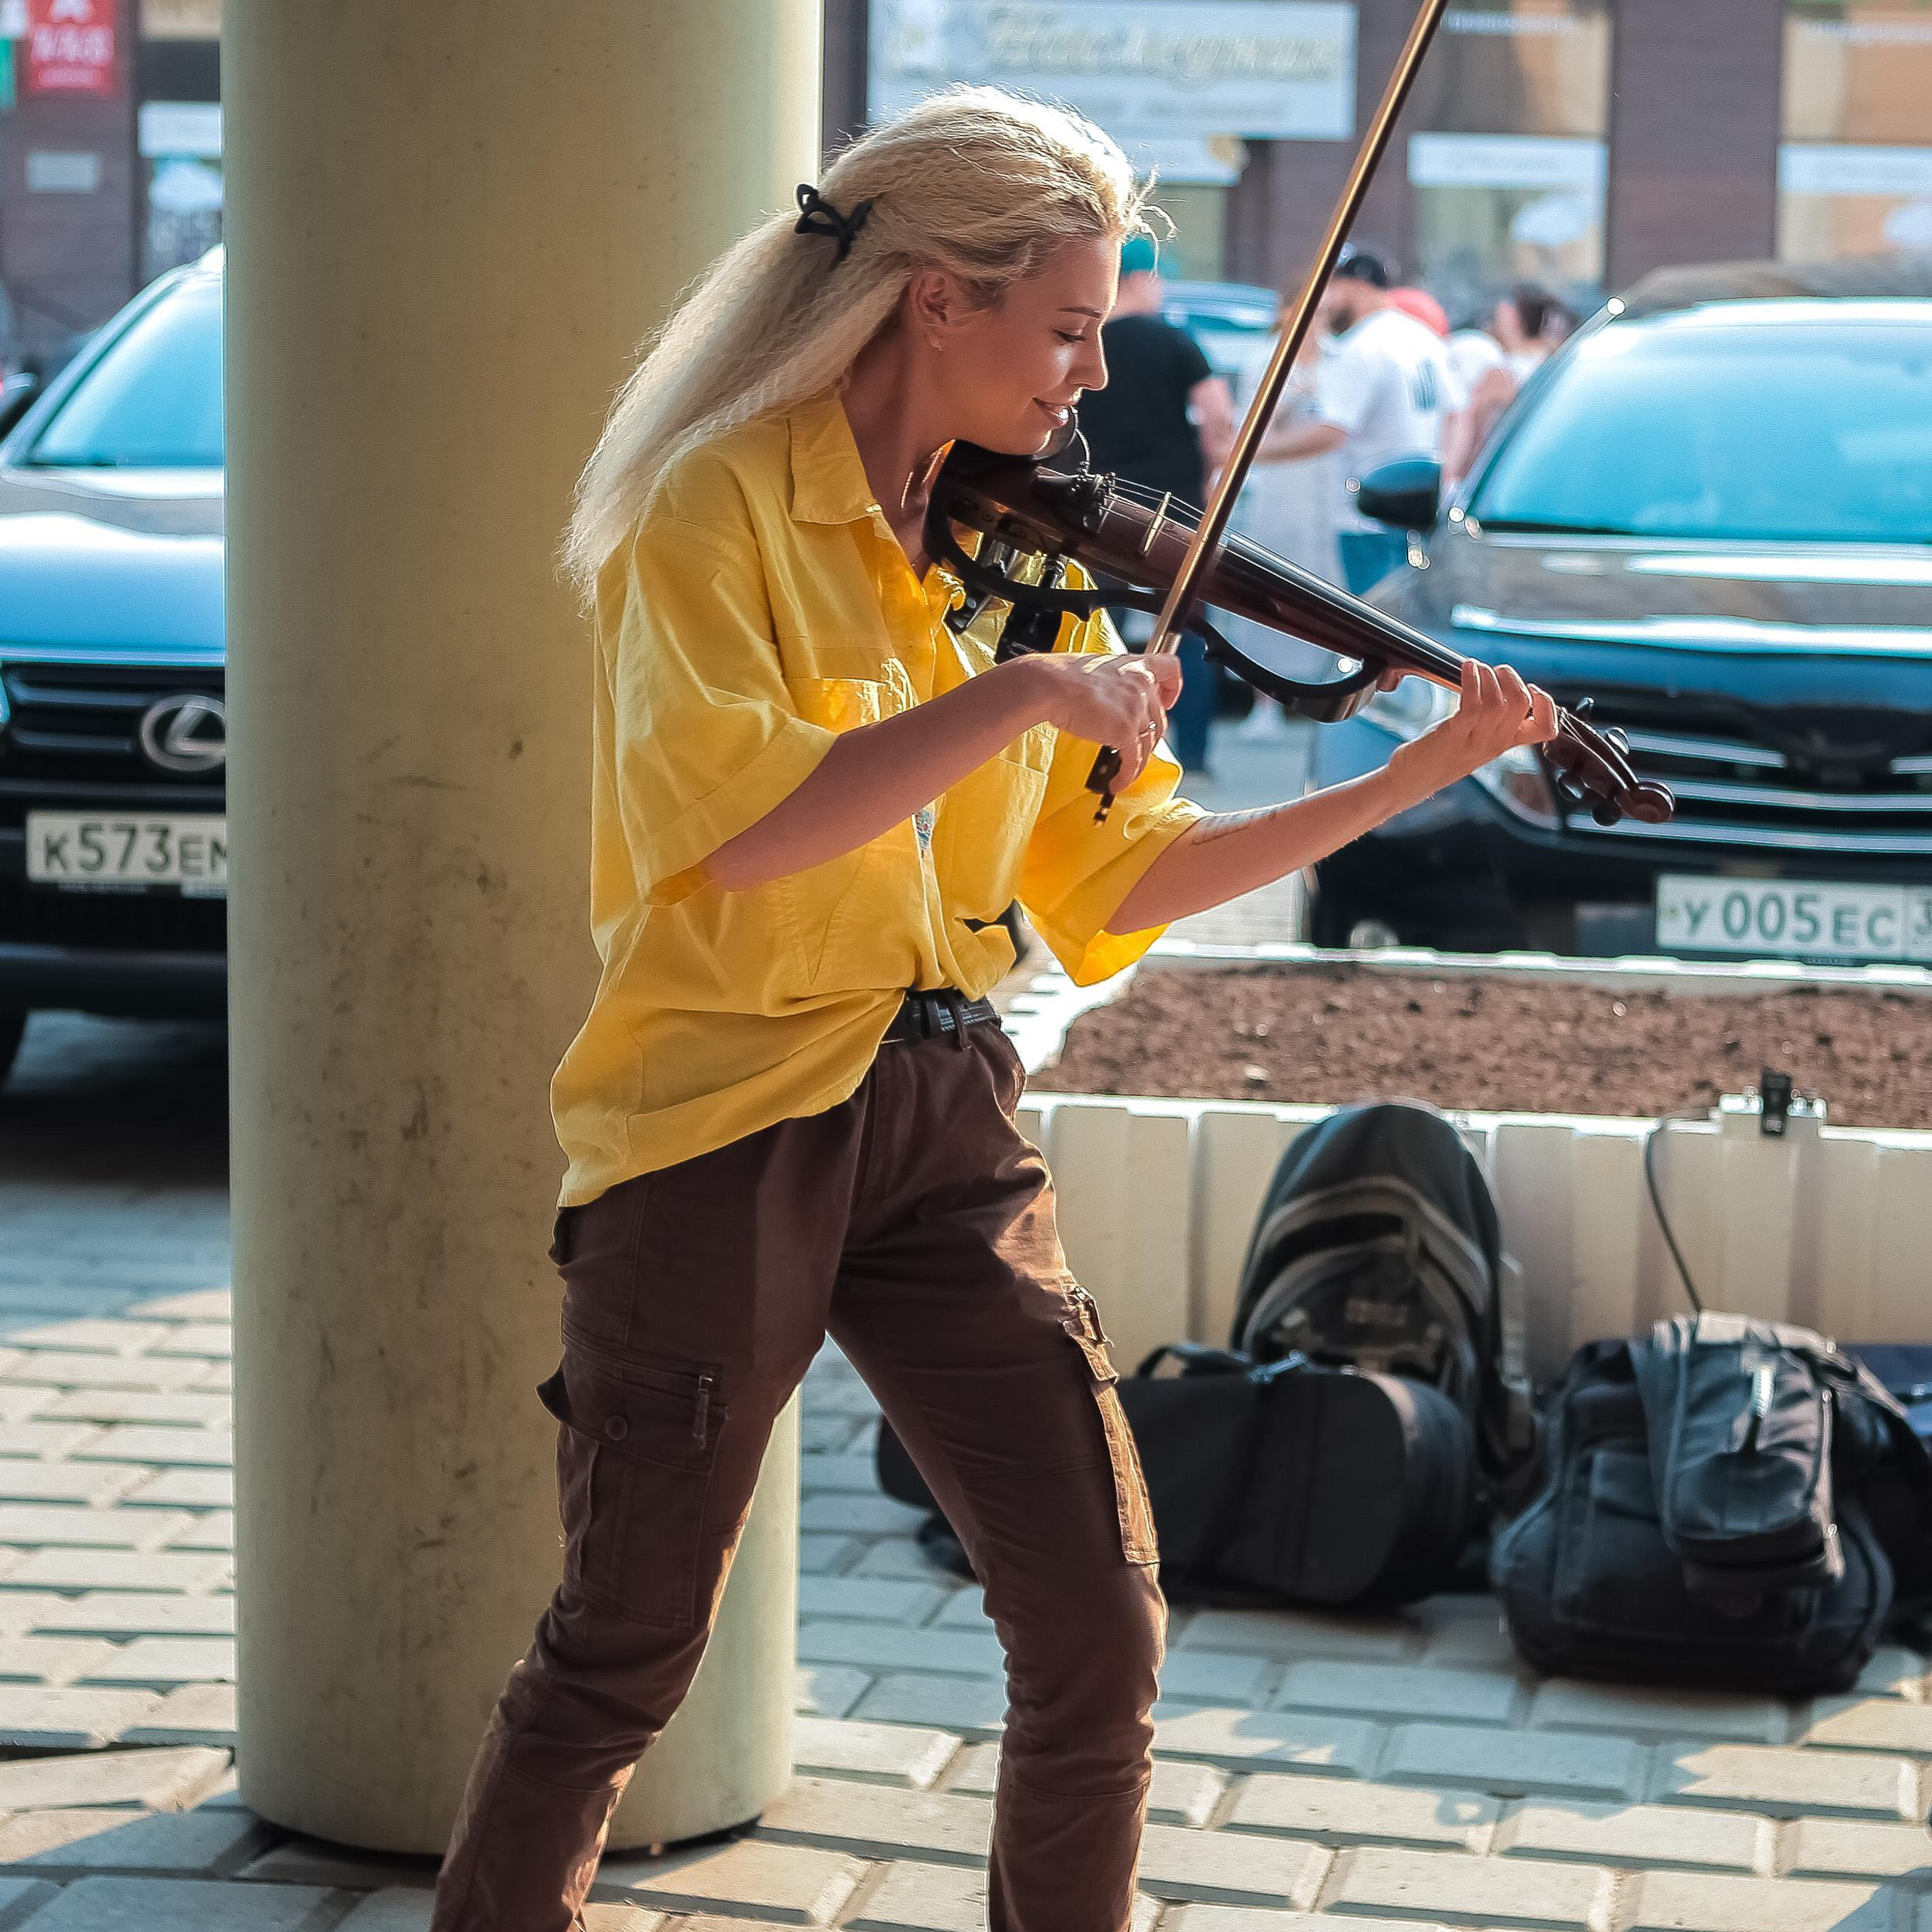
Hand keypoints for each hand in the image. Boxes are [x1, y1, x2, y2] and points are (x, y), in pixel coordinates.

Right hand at [1022, 650, 1182, 787]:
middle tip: (1133, 744)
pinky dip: (1127, 775)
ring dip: (1138, 762)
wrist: (1052, 685)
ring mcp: (1136, 710)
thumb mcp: (1099, 668)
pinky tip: (1118, 781)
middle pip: (1159, 719)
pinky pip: (1134, 761)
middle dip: (1148, 736)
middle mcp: (1142, 686)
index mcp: (1136, 666)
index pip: (1171, 669)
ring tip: (1124, 771)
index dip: (1172, 688)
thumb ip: (1115, 683)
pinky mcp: (1125, 732)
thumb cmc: (1065, 676)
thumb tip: (1112, 701)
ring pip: (1149, 744)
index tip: (1166, 701)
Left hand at [1386, 658, 1556, 804]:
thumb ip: (1491, 722)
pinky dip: (1472, 680)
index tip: (1531, 688)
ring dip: (1490, 676)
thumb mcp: (1475, 740)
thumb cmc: (1439, 755)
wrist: (1410, 781)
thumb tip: (1498, 687)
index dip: (1547, 704)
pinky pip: (1472, 704)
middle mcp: (1494, 743)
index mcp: (1504, 743)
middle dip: (1513, 678)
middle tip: (1497, 671)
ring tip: (1477, 668)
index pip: (1545, 729)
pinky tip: (1466, 669)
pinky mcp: (1453, 736)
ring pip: (1500, 702)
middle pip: (1523, 705)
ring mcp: (1475, 741)